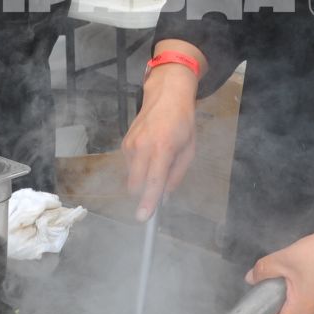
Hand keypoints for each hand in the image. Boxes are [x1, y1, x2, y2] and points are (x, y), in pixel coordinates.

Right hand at [122, 65, 197, 220]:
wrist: (166, 96)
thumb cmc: (182, 122)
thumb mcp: (189, 151)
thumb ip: (176, 176)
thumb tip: (164, 198)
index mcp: (162, 149)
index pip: (152, 182)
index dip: (147, 202)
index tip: (143, 218)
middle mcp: (141, 147)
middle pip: (135, 185)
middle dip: (144, 194)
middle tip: (159, 189)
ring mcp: (130, 145)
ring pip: (131, 177)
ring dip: (143, 179)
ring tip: (159, 160)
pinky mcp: (124, 143)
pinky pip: (129, 167)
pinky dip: (139, 168)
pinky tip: (150, 154)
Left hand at [245, 230, 313, 313]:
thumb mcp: (286, 258)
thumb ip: (264, 270)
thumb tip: (251, 279)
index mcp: (299, 312)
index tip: (249, 307)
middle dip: (271, 302)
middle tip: (267, 280)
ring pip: (295, 308)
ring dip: (286, 294)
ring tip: (286, 271)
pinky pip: (307, 301)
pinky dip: (299, 291)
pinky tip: (302, 271)